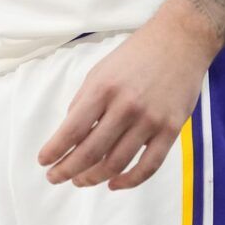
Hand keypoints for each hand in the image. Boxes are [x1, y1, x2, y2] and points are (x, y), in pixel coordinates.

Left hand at [38, 5, 223, 190]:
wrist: (181, 40)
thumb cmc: (136, 55)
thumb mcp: (101, 71)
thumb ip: (84, 101)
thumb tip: (70, 133)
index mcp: (103, 89)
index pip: (72, 130)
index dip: (55, 151)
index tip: (44, 162)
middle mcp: (125, 106)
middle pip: (91, 152)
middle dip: (69, 170)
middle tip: (57, 178)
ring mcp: (150, 120)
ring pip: (117, 163)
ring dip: (94, 178)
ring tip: (82, 181)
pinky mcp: (171, 129)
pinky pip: (149, 166)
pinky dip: (129, 181)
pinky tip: (114, 184)